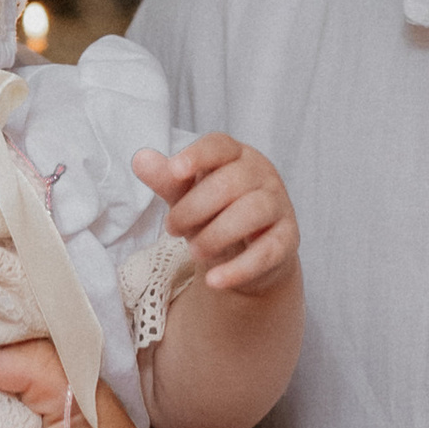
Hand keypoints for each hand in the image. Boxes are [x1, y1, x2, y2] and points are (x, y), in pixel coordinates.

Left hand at [133, 133, 299, 297]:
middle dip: (194, 208)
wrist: (246, 253)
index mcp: (236, 156)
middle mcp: (262, 175)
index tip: (176, 170)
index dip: (198, 155)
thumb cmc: (215, 213)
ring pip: (252, 212)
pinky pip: (267, 252)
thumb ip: (167, 180)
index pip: (220, 146)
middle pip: (231, 183)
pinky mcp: (287, 240)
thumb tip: (141, 159)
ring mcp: (279, 206)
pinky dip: (238, 269)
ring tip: (193, 251)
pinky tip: (213, 281)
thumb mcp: (186, 196)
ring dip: (216, 235)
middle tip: (172, 229)